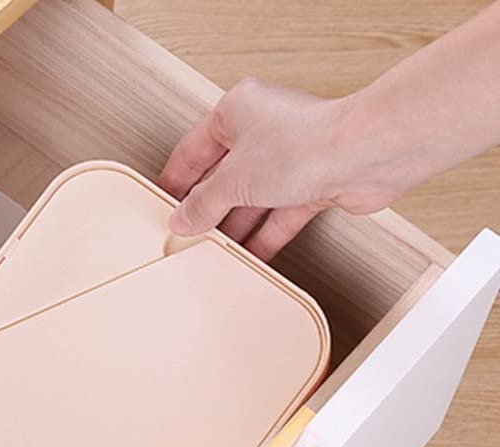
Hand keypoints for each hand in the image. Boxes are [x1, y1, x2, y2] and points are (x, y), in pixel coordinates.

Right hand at [158, 78, 408, 260]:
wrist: (364, 156)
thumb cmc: (305, 145)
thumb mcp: (233, 180)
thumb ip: (203, 203)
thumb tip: (183, 218)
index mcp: (238, 111)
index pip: (195, 148)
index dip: (176, 178)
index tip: (162, 202)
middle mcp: (265, 130)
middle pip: (224, 176)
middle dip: (207, 208)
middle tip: (186, 232)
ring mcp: (291, 158)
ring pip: (253, 198)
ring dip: (235, 226)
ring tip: (212, 251)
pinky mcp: (313, 183)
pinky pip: (280, 215)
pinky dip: (265, 236)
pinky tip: (249, 256)